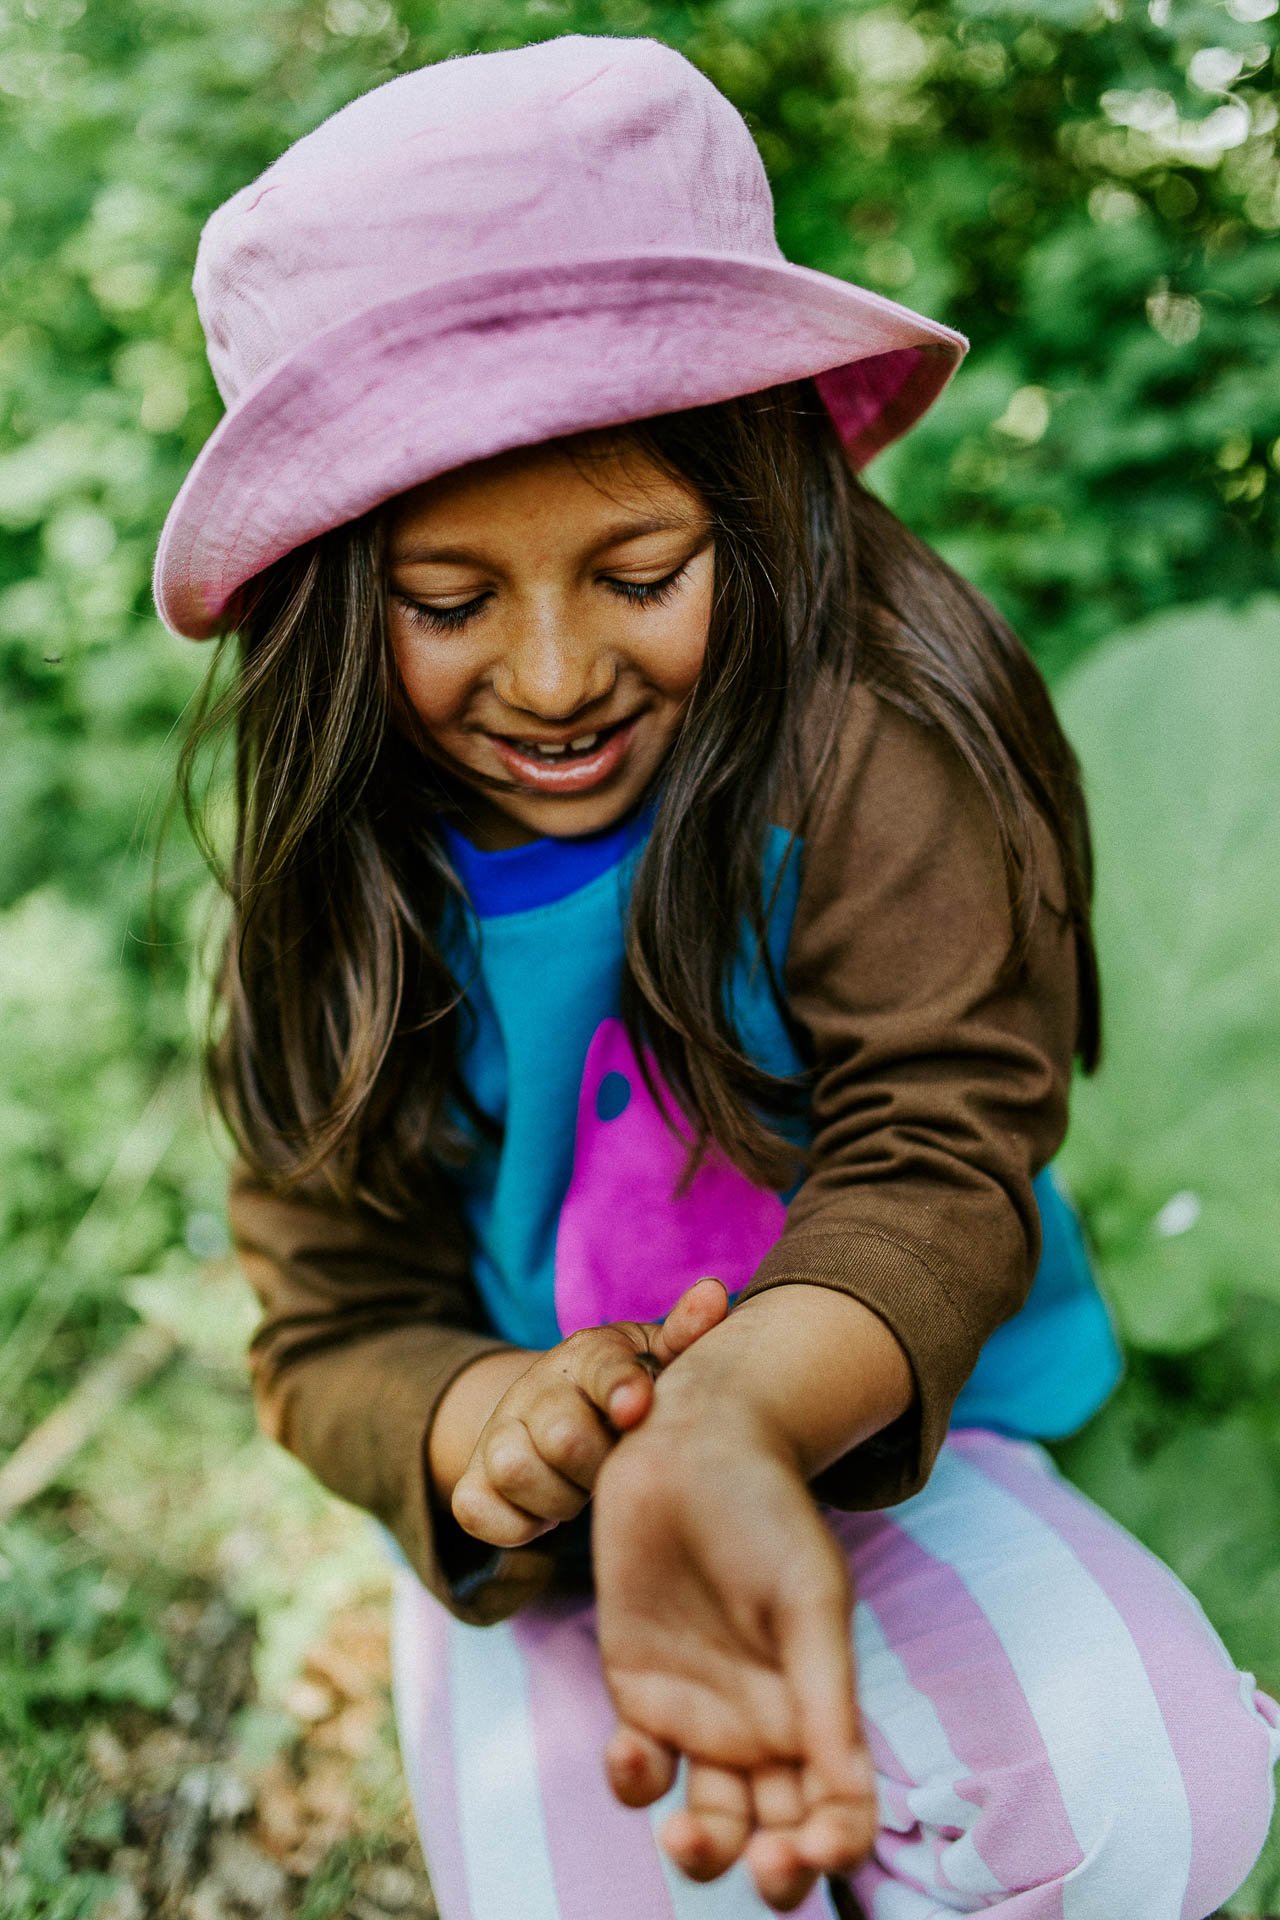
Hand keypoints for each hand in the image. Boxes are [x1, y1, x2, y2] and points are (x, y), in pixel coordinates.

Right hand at [451, 1278, 727, 1546]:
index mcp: (587, 1354)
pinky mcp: (474, 1480)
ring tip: (583, 1490)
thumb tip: (714, 1295)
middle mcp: (536, 1388)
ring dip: (559, 1498)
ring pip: (516, 1470)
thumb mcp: (656, 1358)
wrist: (550, 1413)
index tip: (637, 1409)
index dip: (619, 1387)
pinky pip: (479, 1511)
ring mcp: (499, 1432)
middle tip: (617, 1468)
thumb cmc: (622, 1392)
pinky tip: (546, 1514)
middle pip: (563, 1436)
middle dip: (599, 1466)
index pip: (601, 1366)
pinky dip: (516, 1525)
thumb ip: (685, 1335)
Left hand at [592, 1403, 876, 1912]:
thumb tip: (851, 1804)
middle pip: (775, 1837)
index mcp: (821, 1708)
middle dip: (774, 1872)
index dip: (835, 1846)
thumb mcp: (809, 1600)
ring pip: (705, 1823)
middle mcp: (764, 1726)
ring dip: (700, 1851)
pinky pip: (638, 1770)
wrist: (692, 1444)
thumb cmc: (769, 1514)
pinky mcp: (638, 1689)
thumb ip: (825, 1698)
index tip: (814, 1849)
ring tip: (685, 1832)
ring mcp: (699, 1713)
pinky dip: (634, 1782)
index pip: (840, 1808)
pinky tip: (634, 1754)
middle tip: (763, 1862)